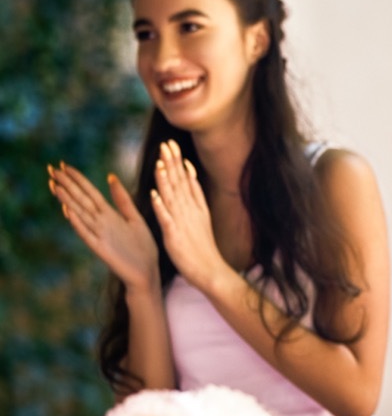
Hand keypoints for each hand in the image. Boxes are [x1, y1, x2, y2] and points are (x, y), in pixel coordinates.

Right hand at [48, 163, 158, 291]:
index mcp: (110, 214)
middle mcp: (101, 223)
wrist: (147, 272)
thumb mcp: (135, 218)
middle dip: (67, 185)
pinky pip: (87, 234)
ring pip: (81, 214)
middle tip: (50, 169)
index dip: (78, 179)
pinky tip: (68, 212)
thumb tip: (111, 176)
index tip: (63, 164)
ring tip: (54, 185)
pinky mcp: (101, 249)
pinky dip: (78, 223)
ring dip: (67, 200)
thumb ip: (122, 200)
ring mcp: (99, 235)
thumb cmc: (143, 247)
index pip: (90, 192)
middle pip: (81, 200)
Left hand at [149, 140, 229, 291]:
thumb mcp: (202, 220)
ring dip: (166, 180)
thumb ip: (195, 198)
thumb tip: (190, 176)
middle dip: (172, 163)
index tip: (171, 144)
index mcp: (197, 208)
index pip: (187, 180)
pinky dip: (160, 206)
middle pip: (180, 184)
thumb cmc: (204, 249)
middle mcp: (191, 212)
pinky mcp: (175, 237)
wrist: (212, 272)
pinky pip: (166, 219)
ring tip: (159, 163)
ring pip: (173, 198)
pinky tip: (154, 194)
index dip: (179, 162)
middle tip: (166, 144)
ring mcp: (183, 224)